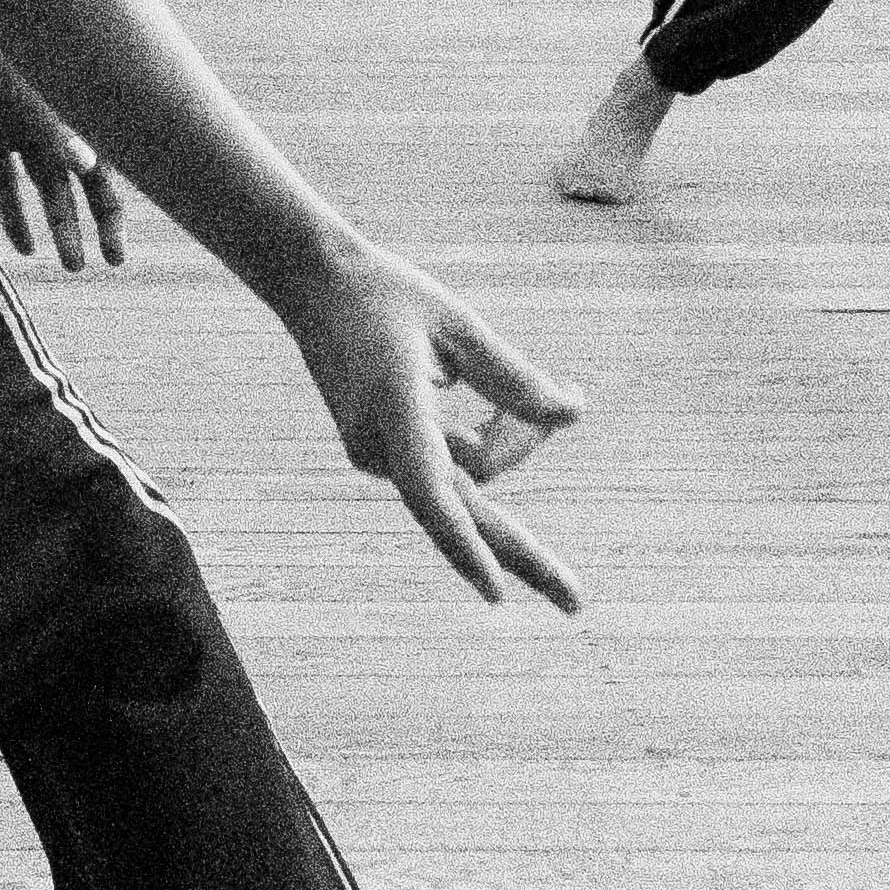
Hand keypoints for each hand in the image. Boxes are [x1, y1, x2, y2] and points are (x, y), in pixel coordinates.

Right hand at [279, 238, 584, 610]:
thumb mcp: (458, 323)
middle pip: (462, 511)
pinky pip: (451, 466)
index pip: (430, 488)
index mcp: (394, 406)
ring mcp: (376, 455)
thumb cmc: (388, 295)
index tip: (496, 593)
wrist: (313, 285)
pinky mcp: (383, 452)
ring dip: (518, 446)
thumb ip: (512, 377)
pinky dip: (490, 444)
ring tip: (567, 390)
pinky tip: (522, 419)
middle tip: (576, 604)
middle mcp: (378, 444)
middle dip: (520, 554)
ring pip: (468, 477)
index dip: (464, 542)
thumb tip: (573, 415)